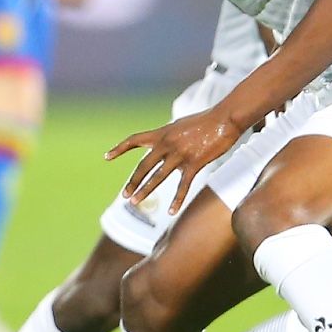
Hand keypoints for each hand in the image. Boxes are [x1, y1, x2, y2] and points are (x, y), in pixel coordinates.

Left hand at [105, 108, 242, 215]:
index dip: (120, 149)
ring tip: (135, 202)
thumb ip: (169, 137)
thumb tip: (163, 145)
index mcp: (162, 133)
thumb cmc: (207, 121)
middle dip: (133, 181)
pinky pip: (183, 185)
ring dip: (145, 191)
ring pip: (157, 177)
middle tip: (125, 196)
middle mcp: (167, 144)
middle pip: (143, 165)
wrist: (225, 118)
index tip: (107, 157)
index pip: (134, 140)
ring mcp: (180, 154)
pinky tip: (171, 212)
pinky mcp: (194, 163)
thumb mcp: (181, 125)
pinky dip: (177, 200)